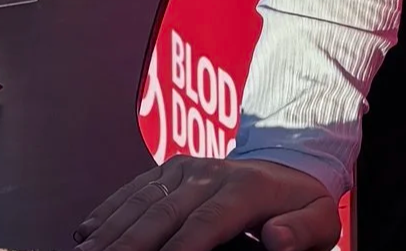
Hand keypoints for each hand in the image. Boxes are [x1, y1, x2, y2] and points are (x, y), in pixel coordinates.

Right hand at [76, 155, 340, 250]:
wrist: (288, 163)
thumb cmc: (300, 204)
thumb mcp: (320, 219)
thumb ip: (303, 231)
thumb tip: (278, 238)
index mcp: (247, 188)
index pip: (205, 223)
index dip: (179, 248)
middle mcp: (211, 172)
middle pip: (163, 213)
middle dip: (129, 244)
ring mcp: (187, 167)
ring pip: (142, 201)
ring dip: (109, 231)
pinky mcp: (169, 167)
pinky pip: (134, 189)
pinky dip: (108, 211)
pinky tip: (86, 233)